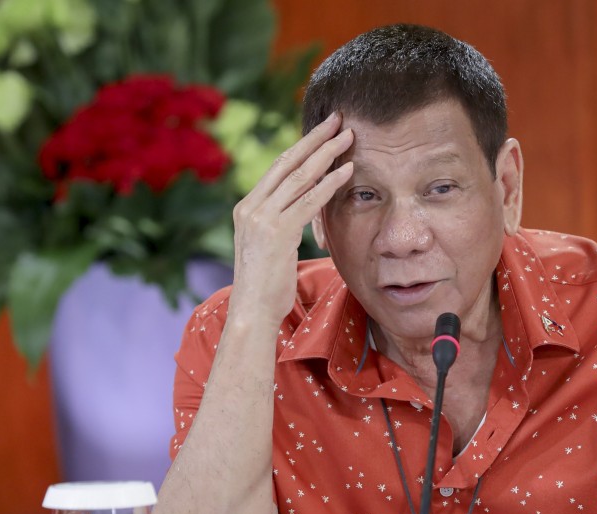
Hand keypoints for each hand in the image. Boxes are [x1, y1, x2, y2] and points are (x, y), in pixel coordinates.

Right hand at [229, 111, 354, 321]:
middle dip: (315, 138)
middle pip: (288, 162)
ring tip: (349, 137)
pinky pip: (309, 201)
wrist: (252, 312)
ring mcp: (261, 218)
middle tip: (338, 119)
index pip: (277, 167)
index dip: (302, 145)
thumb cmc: (266, 286)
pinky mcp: (277, 232)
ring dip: (328, 154)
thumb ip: (280, 223)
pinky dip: (330, 183)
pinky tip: (347, 170)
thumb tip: (302, 209)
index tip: (322, 130)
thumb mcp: (269, 248)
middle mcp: (251, 206)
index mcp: (246, 207)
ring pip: (300, 177)